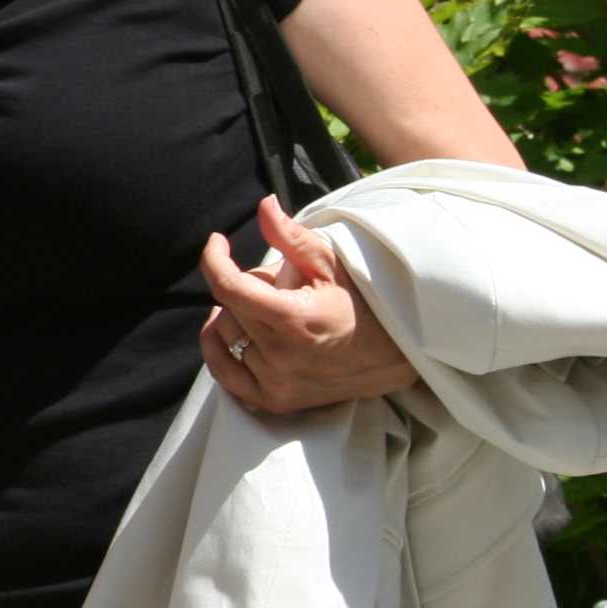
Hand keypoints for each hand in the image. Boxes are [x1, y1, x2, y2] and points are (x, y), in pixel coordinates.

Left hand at [199, 194, 415, 418]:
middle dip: (242, 287)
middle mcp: (281, 357)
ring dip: (235, 316)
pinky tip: (233, 331)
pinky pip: (222, 372)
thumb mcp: (331, 263)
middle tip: (275, 284)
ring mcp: (276, 383)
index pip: (229, 287)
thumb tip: (263, 205)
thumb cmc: (361, 302)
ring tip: (269, 309)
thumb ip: (292, 236)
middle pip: (228, 308)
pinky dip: (219, 348)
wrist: (392, 356)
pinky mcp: (273, 402)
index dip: (214, 259)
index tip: (218, 242)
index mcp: (295, 320)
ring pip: (223, 336)